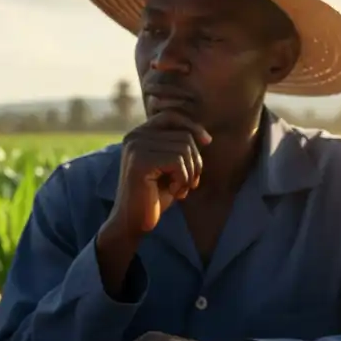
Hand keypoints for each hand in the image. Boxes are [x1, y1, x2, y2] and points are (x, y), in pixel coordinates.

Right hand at [105, 111, 212, 238]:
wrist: (133, 223)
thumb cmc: (155, 196)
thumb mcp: (170, 167)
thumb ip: (179, 148)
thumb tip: (205, 137)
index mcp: (138, 134)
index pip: (171, 116)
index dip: (192, 126)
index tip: (207, 142)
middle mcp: (134, 136)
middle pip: (184, 135)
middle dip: (195, 162)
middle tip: (189, 183)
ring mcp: (135, 147)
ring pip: (184, 149)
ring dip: (189, 174)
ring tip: (179, 189)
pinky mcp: (140, 162)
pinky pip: (178, 161)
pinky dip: (183, 179)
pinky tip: (173, 192)